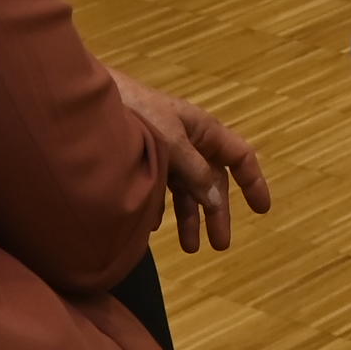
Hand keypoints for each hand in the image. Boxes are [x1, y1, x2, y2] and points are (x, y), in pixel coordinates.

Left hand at [110, 71, 272, 252]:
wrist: (88, 101)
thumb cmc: (135, 113)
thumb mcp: (172, 144)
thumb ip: (195, 173)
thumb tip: (216, 200)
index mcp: (203, 130)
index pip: (240, 156)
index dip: (254, 182)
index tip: (262, 211)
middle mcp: (188, 140)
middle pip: (212, 180)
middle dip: (217, 212)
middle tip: (221, 245)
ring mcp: (165, 149)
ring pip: (185, 188)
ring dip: (189, 217)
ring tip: (189, 248)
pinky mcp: (141, 157)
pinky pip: (159, 188)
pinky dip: (161, 208)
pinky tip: (154, 227)